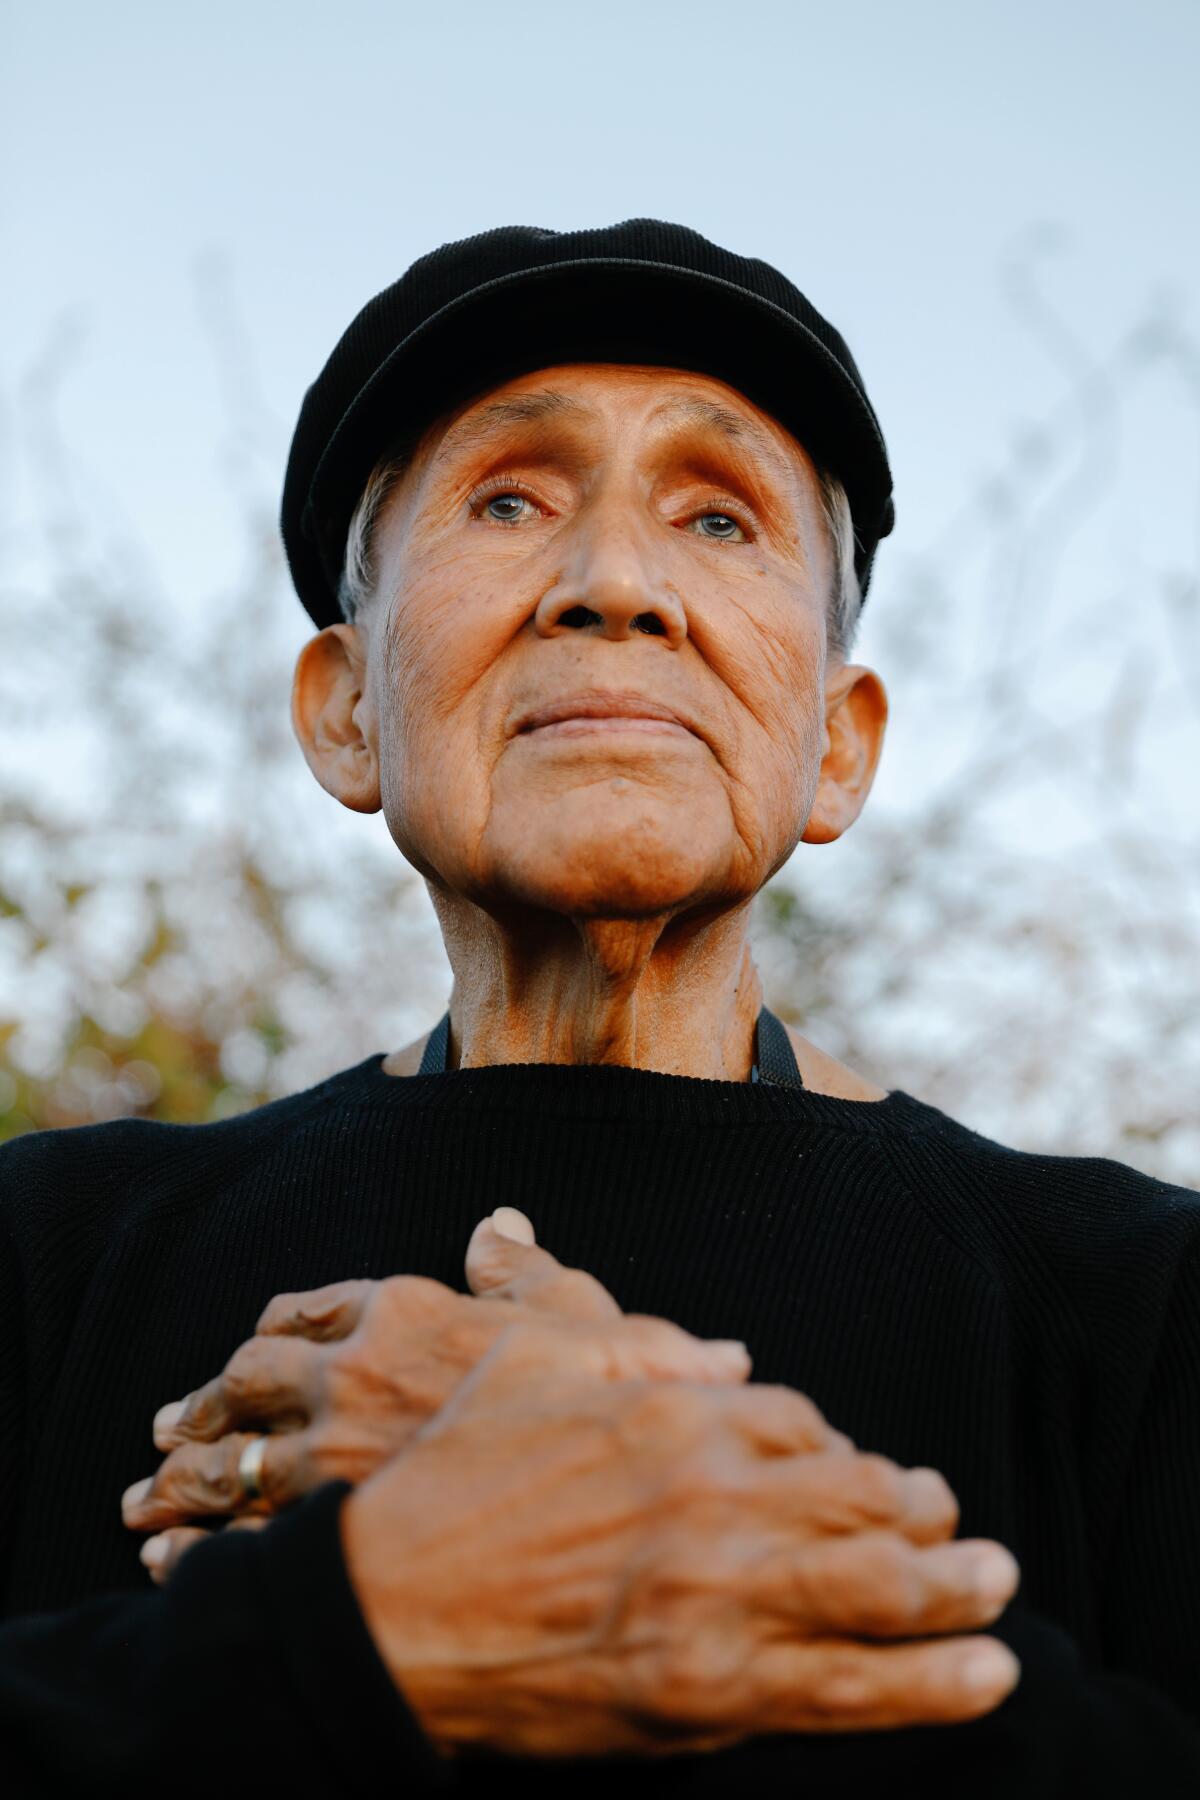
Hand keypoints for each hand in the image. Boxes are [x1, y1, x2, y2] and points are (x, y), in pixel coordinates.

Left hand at [123, 1210, 750, 1575]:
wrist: (600, 1496)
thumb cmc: (600, 1405)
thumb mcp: (582, 1316)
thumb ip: (529, 1273)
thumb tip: (498, 1224)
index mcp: (403, 1313)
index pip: (313, 1309)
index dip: (277, 1329)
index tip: (254, 1342)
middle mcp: (350, 1377)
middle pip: (249, 1381)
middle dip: (205, 1405)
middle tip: (168, 1424)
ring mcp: (331, 1461)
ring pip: (227, 1463)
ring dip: (178, 1479)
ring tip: (144, 1498)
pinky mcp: (327, 1540)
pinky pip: (238, 1544)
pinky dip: (192, 1555)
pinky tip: (167, 1564)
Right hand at [342, 1322, 1021, 1755]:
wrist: (381, 1614)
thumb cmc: (448, 1482)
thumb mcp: (525, 1365)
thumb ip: (634, 1342)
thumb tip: (725, 1350)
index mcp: (671, 1413)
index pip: (802, 1420)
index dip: (843, 1446)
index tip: (861, 1468)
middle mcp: (711, 1496)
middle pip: (864, 1496)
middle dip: (926, 1510)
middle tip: (959, 1523)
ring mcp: (715, 1597)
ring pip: (880, 1590)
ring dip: (958, 1591)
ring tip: (998, 1588)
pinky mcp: (706, 1693)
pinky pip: (847, 1692)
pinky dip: (930, 1687)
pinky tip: (984, 1678)